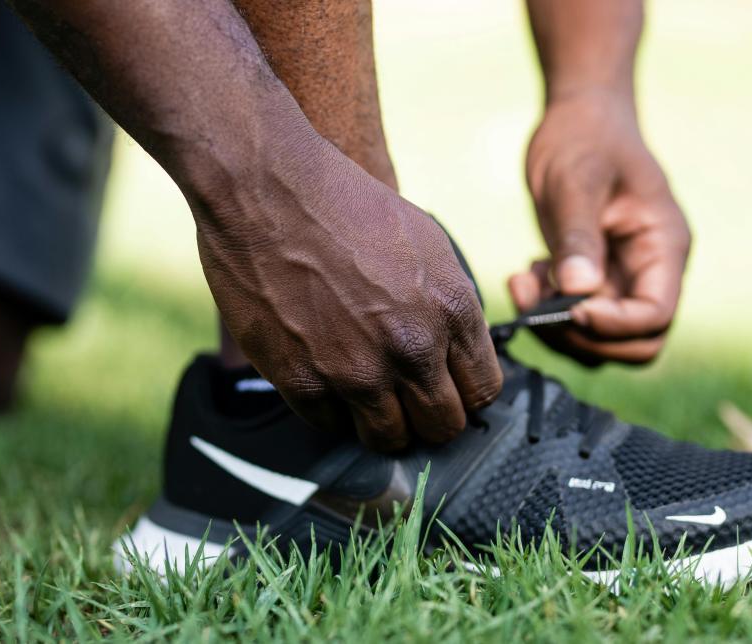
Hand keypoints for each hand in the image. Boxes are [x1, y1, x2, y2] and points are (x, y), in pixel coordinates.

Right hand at [193, 142, 501, 450]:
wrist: (267, 189)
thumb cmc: (345, 205)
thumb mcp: (428, 244)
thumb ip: (450, 306)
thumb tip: (457, 352)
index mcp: (451, 310)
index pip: (484, 391)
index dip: (466, 393)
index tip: (448, 387)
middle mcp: (411, 348)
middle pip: (444, 426)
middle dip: (431, 418)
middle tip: (409, 401)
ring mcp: (356, 371)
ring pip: (389, 439)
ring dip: (383, 424)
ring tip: (368, 396)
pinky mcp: (303, 381)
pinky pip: (331, 426)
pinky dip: (332, 411)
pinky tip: (327, 379)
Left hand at [511, 91, 690, 364]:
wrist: (579, 118)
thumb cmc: (584, 138)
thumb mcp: (574, 180)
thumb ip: (578, 237)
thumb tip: (578, 292)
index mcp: (664, 246)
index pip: (655, 314)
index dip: (614, 324)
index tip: (570, 307)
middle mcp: (651, 271)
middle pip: (636, 342)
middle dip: (584, 337)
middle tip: (537, 307)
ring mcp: (623, 279)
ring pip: (602, 340)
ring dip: (558, 328)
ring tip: (523, 284)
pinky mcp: (593, 281)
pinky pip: (575, 320)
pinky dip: (546, 312)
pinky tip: (524, 277)